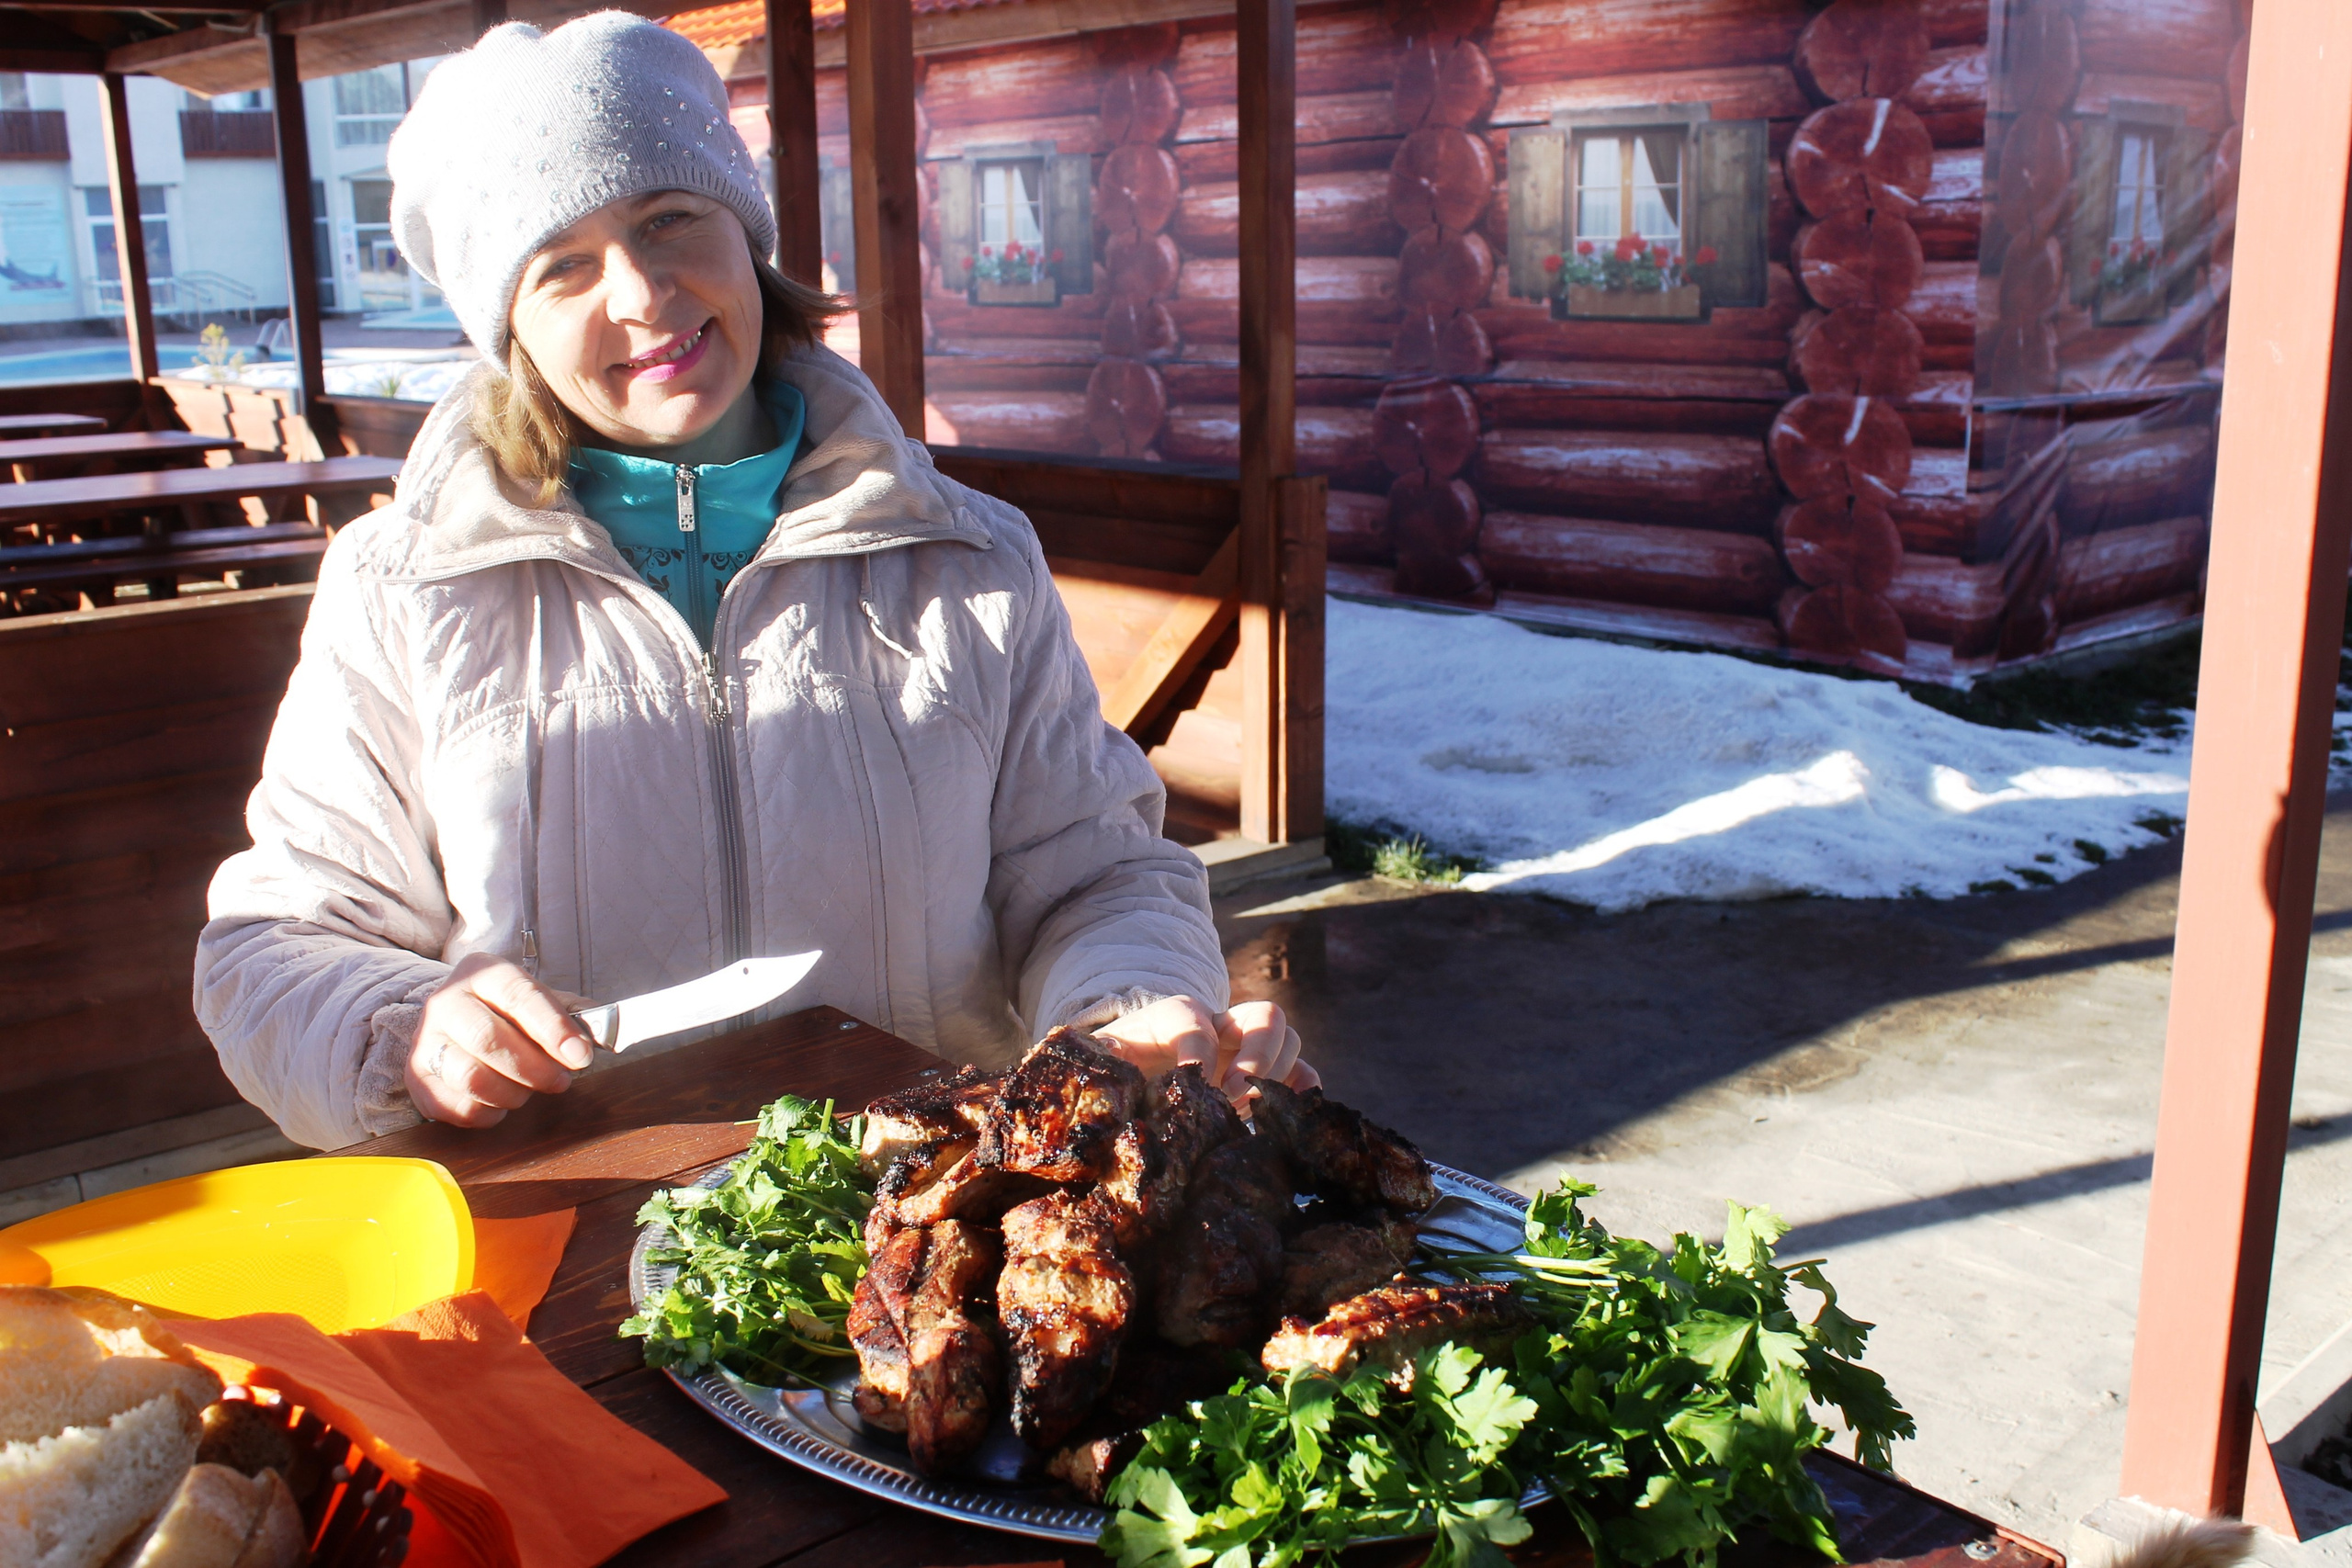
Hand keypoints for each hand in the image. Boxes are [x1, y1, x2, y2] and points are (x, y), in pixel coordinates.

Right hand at [406, 952, 595, 1127]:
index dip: (553, 1029)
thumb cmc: (509, 1013)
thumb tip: (602, 1037)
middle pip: (490, 1040)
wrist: (456, 1020)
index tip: (580, 1056)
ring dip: (513, 1094)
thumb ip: (573, 1015)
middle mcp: (446, 1001)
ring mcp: (425, 1040)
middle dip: (535, 1069)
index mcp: (483, 972)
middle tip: (560, 1081)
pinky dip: (490, 1113)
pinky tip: (502, 1102)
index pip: (519, 996)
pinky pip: (458, 1108)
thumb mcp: (541, 1000)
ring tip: (528, 1090)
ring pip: (472, 1078)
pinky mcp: (417, 1079)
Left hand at [1090, 994, 1320, 1106]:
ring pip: (1288, 1039)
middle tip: (1235, 1093)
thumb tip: (1094, 1073)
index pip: (1194, 1017)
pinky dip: (1303, 1090)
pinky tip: (1288, 1116)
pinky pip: (1302, 1071)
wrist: (1139, 1070)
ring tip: (1245, 1109)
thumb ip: (1099, 1060)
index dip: (1196, 1049)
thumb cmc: (1122, 1066)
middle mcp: (1222, 1023)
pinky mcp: (1266, 1074)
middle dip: (1256, 1054)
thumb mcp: (1103, 1059)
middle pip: (1263, 1015)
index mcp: (1176, 1014)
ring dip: (1276, 1074)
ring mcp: (1248, 1047)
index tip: (1190, 1084)